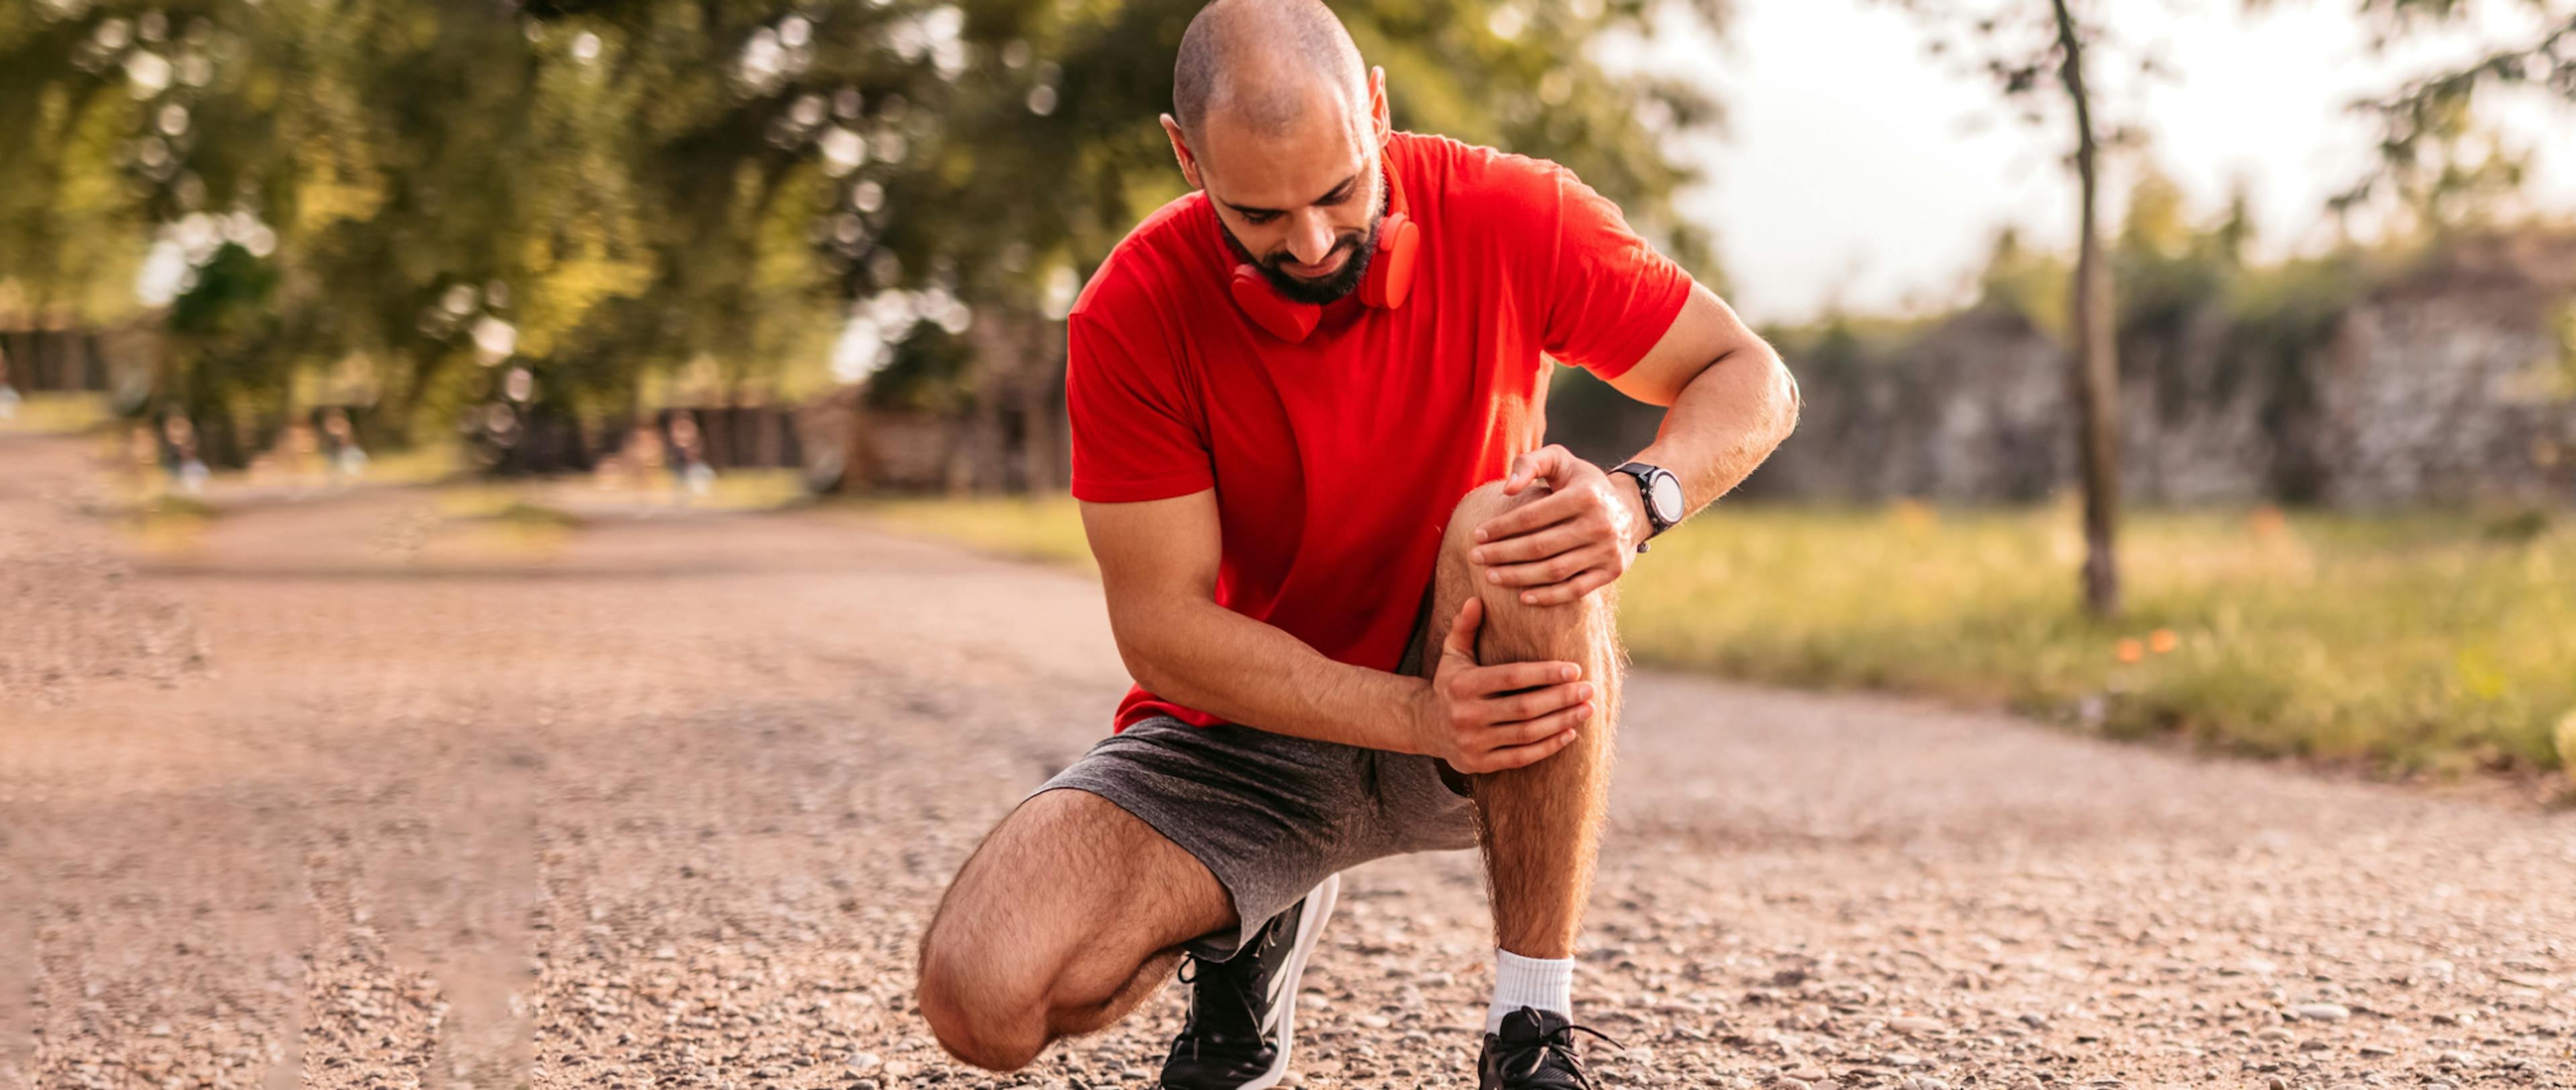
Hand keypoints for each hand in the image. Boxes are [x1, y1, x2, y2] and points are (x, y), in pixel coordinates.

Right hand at [1410, 598, 1590, 773]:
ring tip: (1587, 709)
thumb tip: (1477, 599)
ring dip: (1561, 722)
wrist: (1425, 725)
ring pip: (1526, 734)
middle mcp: (1466, 715)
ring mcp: (1473, 742)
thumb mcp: (1453, 653)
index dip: (1545, 673)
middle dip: (1561, 698)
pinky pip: (1521, 757)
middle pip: (1524, 708)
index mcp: (1463, 684)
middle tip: (1589, 689)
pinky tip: (1570, 732)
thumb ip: (1465, 627)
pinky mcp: (1480, 764)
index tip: (1575, 669)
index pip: (1512, 677)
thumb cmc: (1450, 683)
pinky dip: (1548, 746)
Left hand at [1470, 444, 1645, 605]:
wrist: (1631, 507)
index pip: (1533, 516)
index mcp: (1584, 495)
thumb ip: (1529, 464)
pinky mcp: (1612, 571)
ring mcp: (1608, 550)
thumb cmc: (1582, 483)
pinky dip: (1548, 597)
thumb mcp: (1560, 460)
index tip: (1477, 535)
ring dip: (1518, 577)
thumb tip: (1507, 490)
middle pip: (1540, 547)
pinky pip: (1575, 590)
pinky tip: (1522, 597)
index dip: (1501, 527)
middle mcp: (1600, 523)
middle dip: (1502, 554)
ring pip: (1554, 571)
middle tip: (1475, 558)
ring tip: (1491, 576)